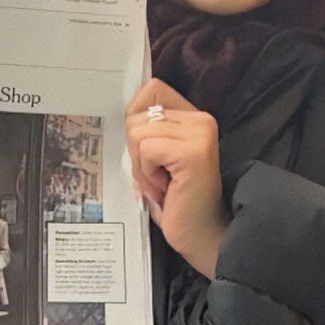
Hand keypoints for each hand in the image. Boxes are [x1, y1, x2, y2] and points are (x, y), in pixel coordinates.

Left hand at [126, 78, 229, 278]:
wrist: (200, 234)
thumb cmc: (175, 200)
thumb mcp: (156, 158)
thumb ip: (146, 132)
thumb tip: (123, 116)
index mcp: (192, 116)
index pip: (151, 90)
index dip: (136, 119)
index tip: (148, 152)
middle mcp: (200, 118)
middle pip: (136, 115)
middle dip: (136, 151)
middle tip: (158, 176)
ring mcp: (199, 133)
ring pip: (137, 133)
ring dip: (141, 166)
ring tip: (162, 183)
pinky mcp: (192, 152)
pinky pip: (145, 149)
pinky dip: (146, 174)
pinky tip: (165, 188)